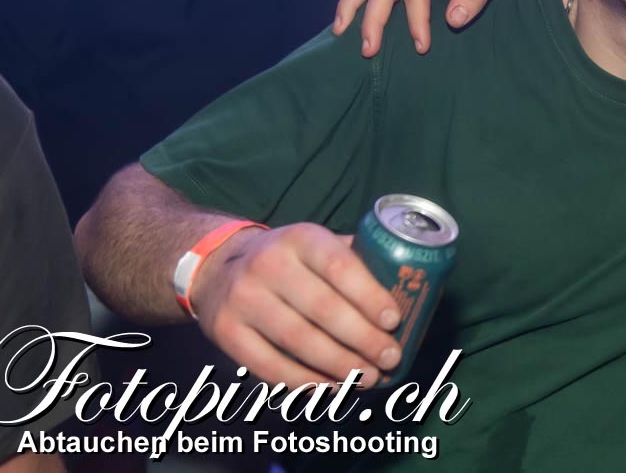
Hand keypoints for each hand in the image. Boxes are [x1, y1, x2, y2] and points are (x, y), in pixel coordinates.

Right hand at [191, 223, 402, 386]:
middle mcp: (268, 264)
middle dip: (362, 339)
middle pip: (322, 309)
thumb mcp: (316, 243)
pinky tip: (330, 388)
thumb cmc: (289, 259)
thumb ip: (354, 259)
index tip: (393, 320)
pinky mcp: (226, 332)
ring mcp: (243, 299)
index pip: (339, 266)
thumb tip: (409, 288)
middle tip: (390, 359)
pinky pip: (269, 366)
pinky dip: (304, 382)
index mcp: (300, 238)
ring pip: (298, 341)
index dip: (369, 295)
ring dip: (339, 366)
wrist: (216, 268)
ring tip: (368, 378)